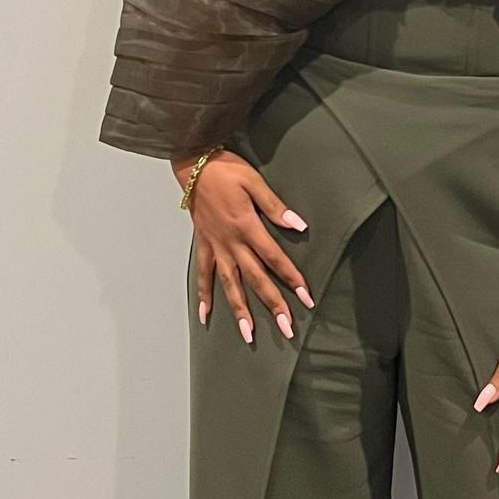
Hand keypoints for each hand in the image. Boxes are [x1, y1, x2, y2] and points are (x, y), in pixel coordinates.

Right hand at [181, 149, 314, 343]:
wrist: (193, 164)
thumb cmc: (225, 169)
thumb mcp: (254, 182)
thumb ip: (275, 206)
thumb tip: (298, 224)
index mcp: (246, 226)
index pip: (274, 258)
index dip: (291, 278)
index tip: (305, 296)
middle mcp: (230, 242)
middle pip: (255, 279)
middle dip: (272, 304)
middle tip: (287, 328)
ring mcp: (216, 245)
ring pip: (229, 284)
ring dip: (239, 310)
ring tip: (248, 334)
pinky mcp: (204, 244)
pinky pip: (203, 274)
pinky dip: (204, 295)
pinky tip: (206, 315)